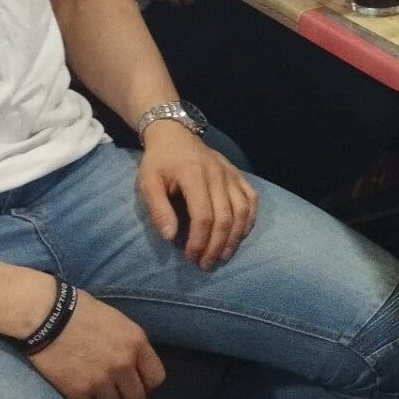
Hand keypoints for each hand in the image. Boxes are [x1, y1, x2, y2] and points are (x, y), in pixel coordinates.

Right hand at [27, 287, 166, 398]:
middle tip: (113, 394)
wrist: (46, 315)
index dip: (146, 383)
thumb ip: (129, 343)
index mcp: (136, 342)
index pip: (156, 378)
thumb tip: (133, 361)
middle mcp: (123, 364)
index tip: (134, 382)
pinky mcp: (77, 392)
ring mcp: (101, 380)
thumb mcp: (117, 320)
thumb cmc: (80, 311)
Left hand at [136, 120, 259, 268]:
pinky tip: (240, 234)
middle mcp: (217, 175)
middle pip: (225, 217)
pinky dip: (249, 219)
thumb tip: (170, 238)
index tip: (190, 257)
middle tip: (205, 264)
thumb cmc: (159, 162)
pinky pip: (251, 198)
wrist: (174, 134)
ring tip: (223, 255)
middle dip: (216, 245)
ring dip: (234, 237)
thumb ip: (158, 210)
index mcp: (194, 176)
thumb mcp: (147, 183)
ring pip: (242, 210)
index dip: (199, 240)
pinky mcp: (237, 174)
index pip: (203, 215)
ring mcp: (230, 174)